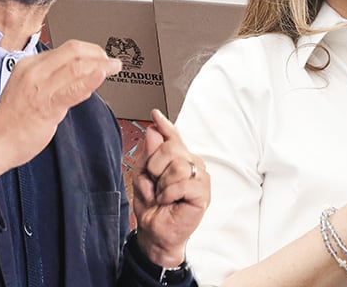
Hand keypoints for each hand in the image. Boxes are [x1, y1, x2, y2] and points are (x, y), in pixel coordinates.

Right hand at [0, 40, 121, 181]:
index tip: (101, 57)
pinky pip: (72, 90)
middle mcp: (34, 71)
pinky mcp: (46, 106)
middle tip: (111, 62)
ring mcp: (39, 88)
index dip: (89, 51)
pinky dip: (90, 81)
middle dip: (98, 54)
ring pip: (76, 67)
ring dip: (101, 66)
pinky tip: (102, 76)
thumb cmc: (12, 120)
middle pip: (73, 51)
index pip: (66, 49)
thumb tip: (75, 74)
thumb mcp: (28, 88)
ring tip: (114, 67)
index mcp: (29, 64)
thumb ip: (50, 79)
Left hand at [131, 109, 209, 267]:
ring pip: (178, 165)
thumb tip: (154, 130)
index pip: (173, 137)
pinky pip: (183, 182)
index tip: (156, 115)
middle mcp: (192, 164)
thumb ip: (150, 153)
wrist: (155, 232)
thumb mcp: (143, 176)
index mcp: (178, 158)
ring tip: (162, 195)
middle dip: (155, 166)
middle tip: (154, 184)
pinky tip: (169, 201)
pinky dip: (169, 193)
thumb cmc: (152, 207)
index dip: (165, 125)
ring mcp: (200, 178)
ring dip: (162, 184)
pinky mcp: (203, 193)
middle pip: (171, 148)